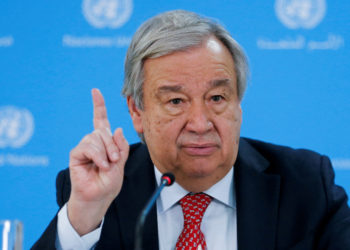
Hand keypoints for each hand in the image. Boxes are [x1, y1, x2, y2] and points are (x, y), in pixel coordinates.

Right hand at [67, 89, 128, 234]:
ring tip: (107, 165)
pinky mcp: (76, 154)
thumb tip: (117, 128)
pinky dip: (97, 155)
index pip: (100, 119)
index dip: (98, 105)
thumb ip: (121, 146)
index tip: (95, 91)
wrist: (98, 197)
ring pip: (96, 138)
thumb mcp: (121, 163)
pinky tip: (100, 165)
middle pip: (103, 130)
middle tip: (115, 160)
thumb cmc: (109, 182)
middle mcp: (93, 142)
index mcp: (104, 142)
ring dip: (105, 151)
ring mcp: (84, 147)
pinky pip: (88, 147)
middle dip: (112, 145)